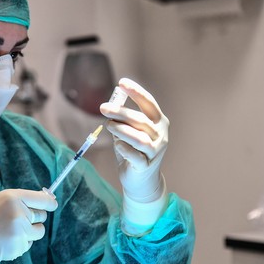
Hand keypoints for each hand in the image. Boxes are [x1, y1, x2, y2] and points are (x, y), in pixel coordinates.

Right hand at [0, 189, 57, 263]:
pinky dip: (19, 244)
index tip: (52, 204)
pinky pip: (27, 244)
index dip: (50, 203)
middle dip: (33, 218)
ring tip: (8, 231)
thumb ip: (18, 201)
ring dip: (29, 232)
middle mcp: (19, 213)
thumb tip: (43, 203)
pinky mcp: (17, 247)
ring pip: (38, 232)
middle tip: (15, 220)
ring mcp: (20, 232)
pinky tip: (2, 241)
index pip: (43, 199)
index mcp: (13, 197)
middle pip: (42, 216)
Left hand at [100, 78, 167, 201]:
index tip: (122, 83)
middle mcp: (160, 135)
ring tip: (108, 126)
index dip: (136, 92)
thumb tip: (110, 104)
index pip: (149, 104)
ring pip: (139, 138)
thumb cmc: (134, 151)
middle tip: (103, 108)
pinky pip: (136, 156)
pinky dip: (125, 149)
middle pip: (141, 120)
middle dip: (121, 112)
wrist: (141, 180)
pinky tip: (117, 145)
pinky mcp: (145, 166)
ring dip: (122, 130)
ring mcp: (155, 152)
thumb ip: (123, 119)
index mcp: (158, 122)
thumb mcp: (129, 131)